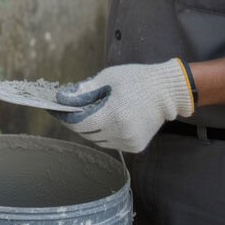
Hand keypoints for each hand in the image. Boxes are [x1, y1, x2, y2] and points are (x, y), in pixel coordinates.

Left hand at [53, 59, 194, 152]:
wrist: (166, 91)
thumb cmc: (136, 79)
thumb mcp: (107, 78)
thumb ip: (84, 91)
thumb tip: (62, 98)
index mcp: (113, 115)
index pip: (79, 123)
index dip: (66, 117)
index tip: (58, 110)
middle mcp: (121, 133)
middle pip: (87, 133)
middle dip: (77, 122)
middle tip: (73, 110)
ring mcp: (129, 142)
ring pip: (98, 140)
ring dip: (91, 129)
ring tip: (92, 113)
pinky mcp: (136, 146)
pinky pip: (111, 143)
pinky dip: (105, 134)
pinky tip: (108, 120)